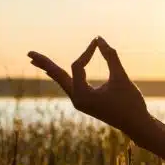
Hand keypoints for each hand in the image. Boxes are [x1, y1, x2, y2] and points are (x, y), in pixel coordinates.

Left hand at [28, 37, 152, 138]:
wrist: (136, 125)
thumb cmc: (130, 102)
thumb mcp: (121, 77)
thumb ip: (111, 57)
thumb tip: (99, 39)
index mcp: (82, 95)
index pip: (78, 66)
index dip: (87, 51)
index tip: (97, 42)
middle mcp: (77, 99)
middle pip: (57, 77)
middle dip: (44, 63)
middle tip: (28, 52)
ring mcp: (80, 101)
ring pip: (61, 81)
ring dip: (50, 69)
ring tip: (34, 60)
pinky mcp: (85, 102)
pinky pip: (70, 85)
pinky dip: (62, 76)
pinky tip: (53, 72)